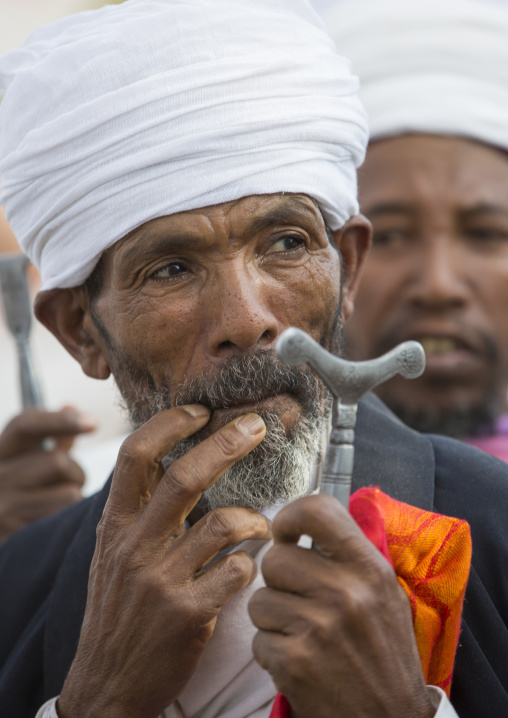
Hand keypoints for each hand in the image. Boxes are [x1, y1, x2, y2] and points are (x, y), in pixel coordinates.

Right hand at [0, 407, 95, 542]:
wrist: (0, 532)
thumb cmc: (20, 491)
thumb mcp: (27, 460)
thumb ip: (51, 437)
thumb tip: (71, 406)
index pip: (26, 424)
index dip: (61, 420)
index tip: (93, 423)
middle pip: (58, 461)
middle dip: (77, 472)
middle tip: (72, 482)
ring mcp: (3, 508)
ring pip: (68, 494)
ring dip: (76, 498)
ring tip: (61, 503)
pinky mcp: (17, 536)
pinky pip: (65, 521)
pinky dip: (70, 519)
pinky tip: (57, 523)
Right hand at [58, 405, 270, 717]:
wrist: (106, 685)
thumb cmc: (119, 612)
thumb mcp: (113, 556)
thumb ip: (138, 513)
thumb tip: (172, 464)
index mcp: (115, 525)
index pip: (136, 455)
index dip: (170, 423)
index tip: (200, 410)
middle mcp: (134, 546)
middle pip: (185, 476)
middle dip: (227, 443)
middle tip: (257, 426)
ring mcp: (161, 580)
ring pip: (223, 522)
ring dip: (254, 517)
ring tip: (262, 523)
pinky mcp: (188, 614)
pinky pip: (238, 571)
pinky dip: (252, 563)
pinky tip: (251, 567)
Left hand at [249, 494, 434, 717]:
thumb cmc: (384, 655)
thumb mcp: (384, 594)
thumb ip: (347, 556)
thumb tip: (305, 521)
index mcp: (369, 569)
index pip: (317, 511)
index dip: (290, 516)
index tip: (286, 533)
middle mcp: (345, 593)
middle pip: (275, 558)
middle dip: (279, 581)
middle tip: (301, 601)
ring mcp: (318, 628)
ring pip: (259, 599)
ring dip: (273, 619)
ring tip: (303, 635)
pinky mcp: (295, 662)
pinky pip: (258, 639)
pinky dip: (272, 652)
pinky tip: (301, 661)